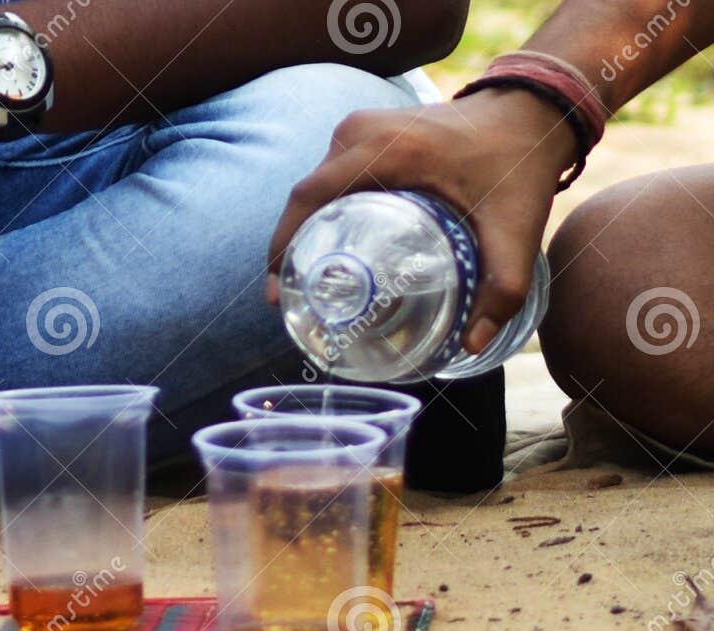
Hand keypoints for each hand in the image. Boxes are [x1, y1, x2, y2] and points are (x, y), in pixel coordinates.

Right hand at [266, 89, 578, 353]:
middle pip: (305, 196)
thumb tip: (473, 344)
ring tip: (307, 275)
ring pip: (314, 186)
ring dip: (305, 228)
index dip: (282, 245)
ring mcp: (361, 126)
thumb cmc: (517, 163)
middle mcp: (362, 132)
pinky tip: (328, 242)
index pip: (309, 197)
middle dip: (290, 247)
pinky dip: (321, 208)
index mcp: (386, 149)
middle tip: (291, 297)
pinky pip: (329, 173)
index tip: (276, 292)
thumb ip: (503, 288)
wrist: (531, 110)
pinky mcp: (367, 129)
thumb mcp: (514, 229)